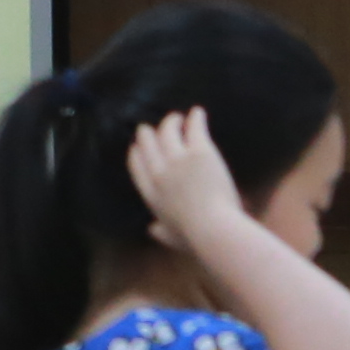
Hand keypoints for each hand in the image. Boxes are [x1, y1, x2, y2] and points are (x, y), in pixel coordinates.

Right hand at [120, 109, 251, 266]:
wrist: (213, 228)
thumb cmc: (195, 237)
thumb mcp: (171, 237)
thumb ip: (160, 231)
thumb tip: (151, 230)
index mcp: (151, 194)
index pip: (137, 165)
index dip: (136, 152)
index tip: (137, 146)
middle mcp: (159, 173)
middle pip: (148, 144)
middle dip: (148, 133)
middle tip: (151, 127)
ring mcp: (178, 160)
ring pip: (168, 131)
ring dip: (171, 121)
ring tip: (177, 117)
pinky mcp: (199, 151)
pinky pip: (194, 127)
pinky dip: (196, 118)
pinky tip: (198, 112)